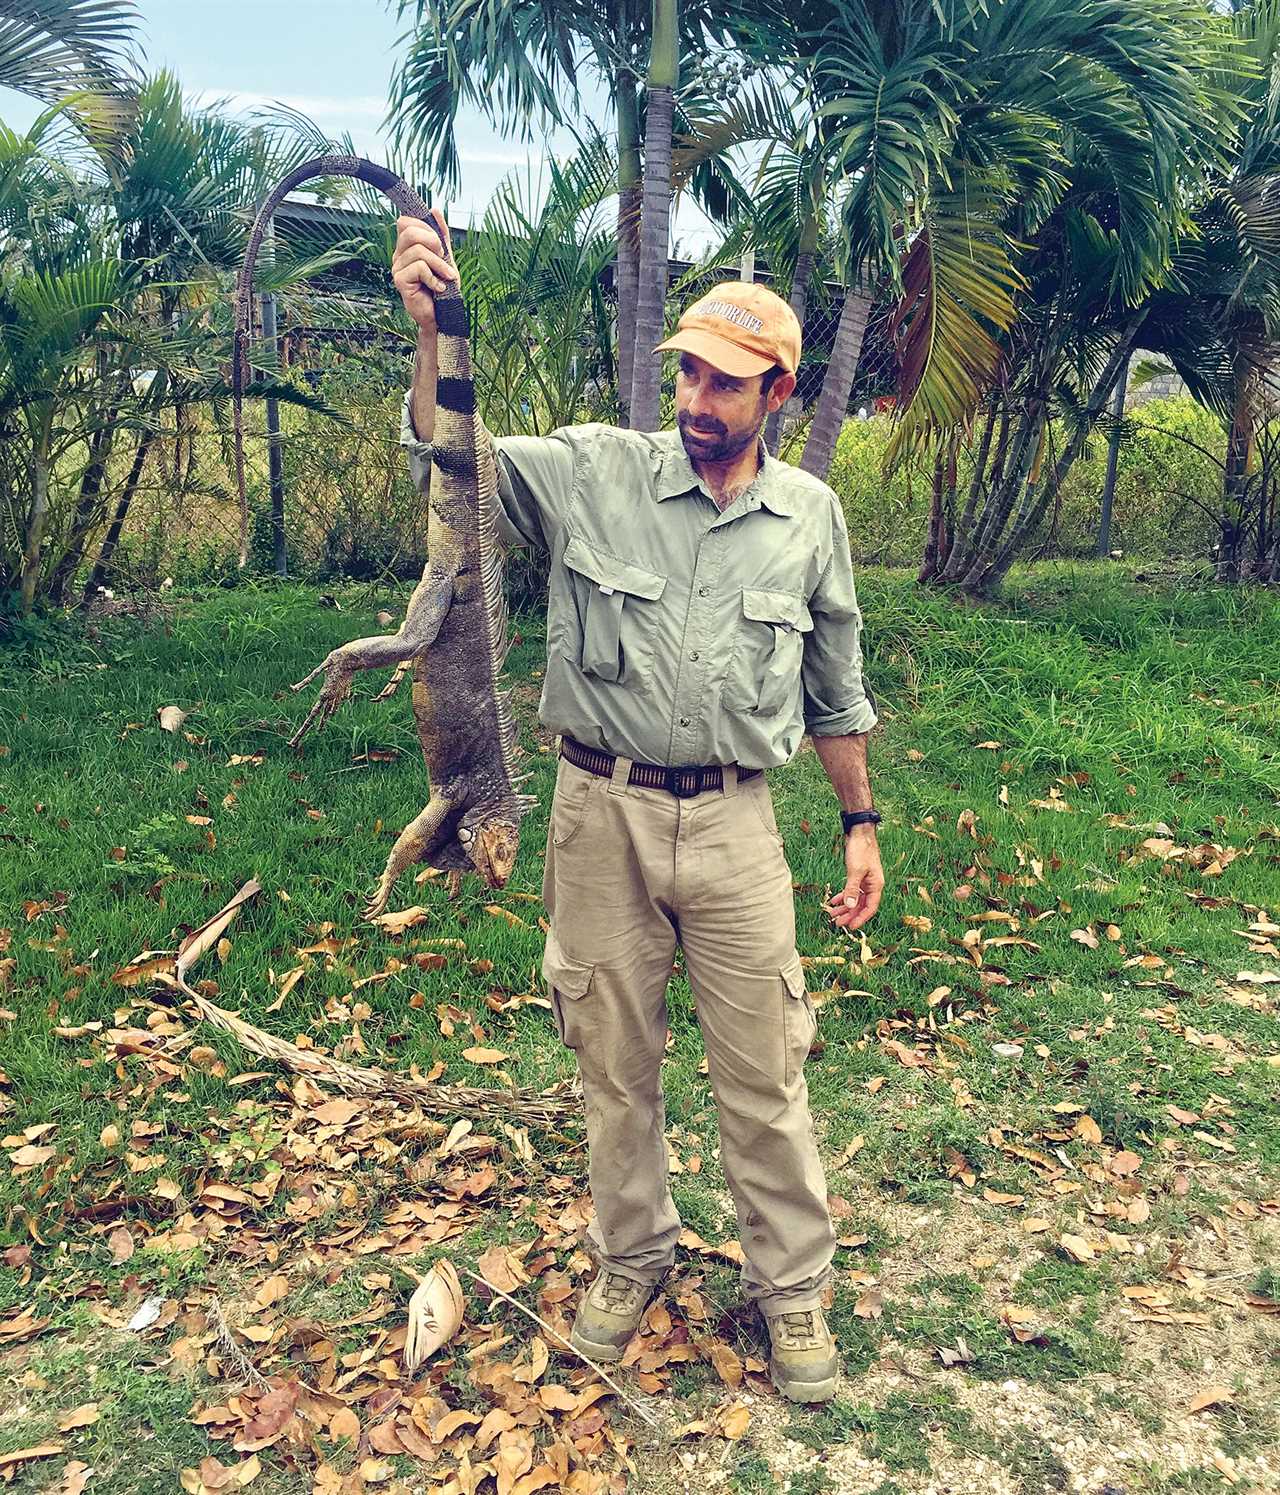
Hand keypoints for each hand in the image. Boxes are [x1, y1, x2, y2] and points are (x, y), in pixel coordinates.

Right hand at [392, 210, 458, 330]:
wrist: (443, 315)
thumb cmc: (443, 288)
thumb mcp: (446, 257)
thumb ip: (441, 235)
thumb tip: (434, 209)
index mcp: (406, 247)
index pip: (405, 222)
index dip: (425, 227)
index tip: (439, 246)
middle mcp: (398, 255)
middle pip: (409, 231)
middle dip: (433, 241)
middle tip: (444, 258)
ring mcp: (397, 268)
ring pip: (418, 251)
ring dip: (439, 264)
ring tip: (446, 278)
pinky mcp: (399, 281)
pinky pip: (419, 267)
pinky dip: (434, 278)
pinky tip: (438, 288)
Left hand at [822, 826, 883, 931]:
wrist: (859, 832)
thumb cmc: (861, 850)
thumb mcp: (855, 871)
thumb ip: (852, 889)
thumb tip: (850, 906)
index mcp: (876, 885)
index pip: (870, 908)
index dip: (860, 918)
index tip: (850, 927)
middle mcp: (872, 885)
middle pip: (862, 906)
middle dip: (850, 915)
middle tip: (837, 923)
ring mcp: (865, 880)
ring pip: (855, 899)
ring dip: (845, 907)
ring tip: (833, 914)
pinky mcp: (858, 876)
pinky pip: (852, 891)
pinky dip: (843, 896)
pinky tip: (834, 900)